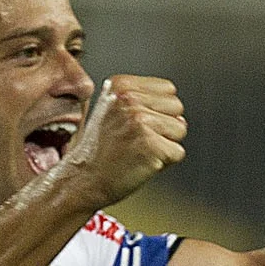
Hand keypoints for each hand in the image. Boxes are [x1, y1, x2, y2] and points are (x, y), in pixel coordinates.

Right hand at [56, 74, 185, 207]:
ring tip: (139, 151)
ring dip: (165, 145)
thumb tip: (181, 118)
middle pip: (177, 107)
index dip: (158, 111)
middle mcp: (129, 99)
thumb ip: (143, 103)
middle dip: (164, 126)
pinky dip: (165, 163)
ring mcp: (140, 121)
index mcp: (121, 85)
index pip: (168, 89)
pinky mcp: (150, 145)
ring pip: (180, 129)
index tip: (134, 126)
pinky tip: (142, 163)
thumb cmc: (100, 151)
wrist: (83, 180)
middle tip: (137, 141)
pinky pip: (178, 152)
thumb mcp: (112, 112)